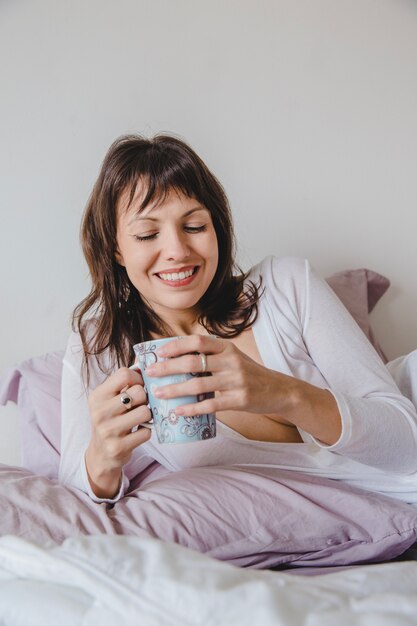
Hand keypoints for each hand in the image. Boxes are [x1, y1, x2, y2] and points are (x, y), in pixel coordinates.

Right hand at [85, 367, 151, 497]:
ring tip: (140, 418)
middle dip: (145, 398)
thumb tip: (144, 356)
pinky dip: (146, 432)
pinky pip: (146, 432)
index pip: (124, 373)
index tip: (139, 386)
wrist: (101, 453)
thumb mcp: (112, 397)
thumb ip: (126, 378)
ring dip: (147, 415)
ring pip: (145, 412)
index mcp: (97, 395)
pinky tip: (137, 432)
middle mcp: (99, 412)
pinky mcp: (117, 447)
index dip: (138, 378)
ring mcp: (107, 430)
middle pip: (138, 392)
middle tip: (140, 405)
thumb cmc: (111, 418)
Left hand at [144, 334, 297, 417]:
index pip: (198, 341)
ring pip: (198, 384)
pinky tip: (178, 411)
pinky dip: (192, 408)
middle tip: (150, 373)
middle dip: (168, 367)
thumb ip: (211, 356)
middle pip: (193, 362)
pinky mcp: (239, 400)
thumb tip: (177, 359)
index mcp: (227, 348)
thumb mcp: (233, 358)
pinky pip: (210, 405)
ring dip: (174, 389)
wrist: (279, 391)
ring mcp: (236, 381)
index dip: (176, 345)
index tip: (159, 352)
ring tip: (158, 394)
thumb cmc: (249, 374)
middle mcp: (231, 361)